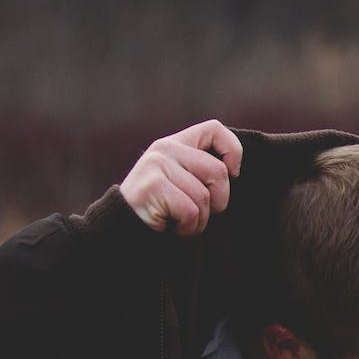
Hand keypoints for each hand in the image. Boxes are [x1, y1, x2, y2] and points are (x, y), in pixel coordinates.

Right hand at [119, 120, 244, 236]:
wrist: (123, 229)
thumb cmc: (162, 209)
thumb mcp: (182, 181)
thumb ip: (201, 170)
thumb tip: (235, 170)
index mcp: (175, 143)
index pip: (215, 129)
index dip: (233, 151)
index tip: (233, 174)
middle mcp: (165, 148)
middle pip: (218, 172)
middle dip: (218, 201)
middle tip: (197, 211)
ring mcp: (157, 165)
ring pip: (204, 197)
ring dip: (199, 220)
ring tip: (178, 219)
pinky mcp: (154, 185)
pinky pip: (191, 211)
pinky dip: (187, 227)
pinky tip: (170, 225)